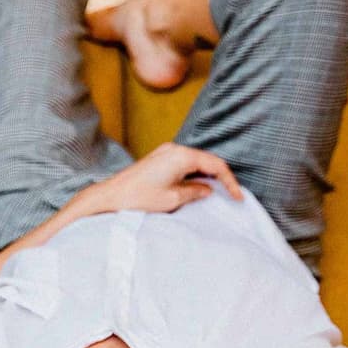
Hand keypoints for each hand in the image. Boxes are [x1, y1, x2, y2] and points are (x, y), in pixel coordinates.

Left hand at [72, 142, 242, 218]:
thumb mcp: (173, 198)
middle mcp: (175, 149)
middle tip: (231, 194)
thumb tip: (208, 189)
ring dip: (208, 175)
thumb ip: (195, 191)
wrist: (110, 196)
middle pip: (207, 160)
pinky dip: (195, 173)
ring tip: (218, 192)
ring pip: (196, 161)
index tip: (237, 196)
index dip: (230, 181)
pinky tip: (198, 186)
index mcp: (181, 156)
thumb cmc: (138, 197)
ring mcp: (166, 152)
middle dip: (221, 177)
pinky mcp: (159, 158)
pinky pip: (184, 163)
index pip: (216, 164)